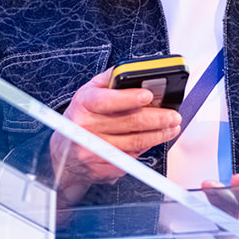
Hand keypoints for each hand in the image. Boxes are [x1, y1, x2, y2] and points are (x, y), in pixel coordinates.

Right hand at [50, 69, 181, 196]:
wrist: (64, 153)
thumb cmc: (81, 117)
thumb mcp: (88, 92)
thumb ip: (111, 79)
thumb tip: (136, 70)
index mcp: (84, 104)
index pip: (107, 100)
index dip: (129, 98)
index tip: (148, 95)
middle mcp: (87, 128)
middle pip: (129, 122)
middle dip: (157, 119)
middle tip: (173, 116)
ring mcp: (96, 150)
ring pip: (135, 142)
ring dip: (158, 135)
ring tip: (171, 127)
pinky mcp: (105, 167)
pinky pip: (132, 156)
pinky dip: (146, 147)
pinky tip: (153, 139)